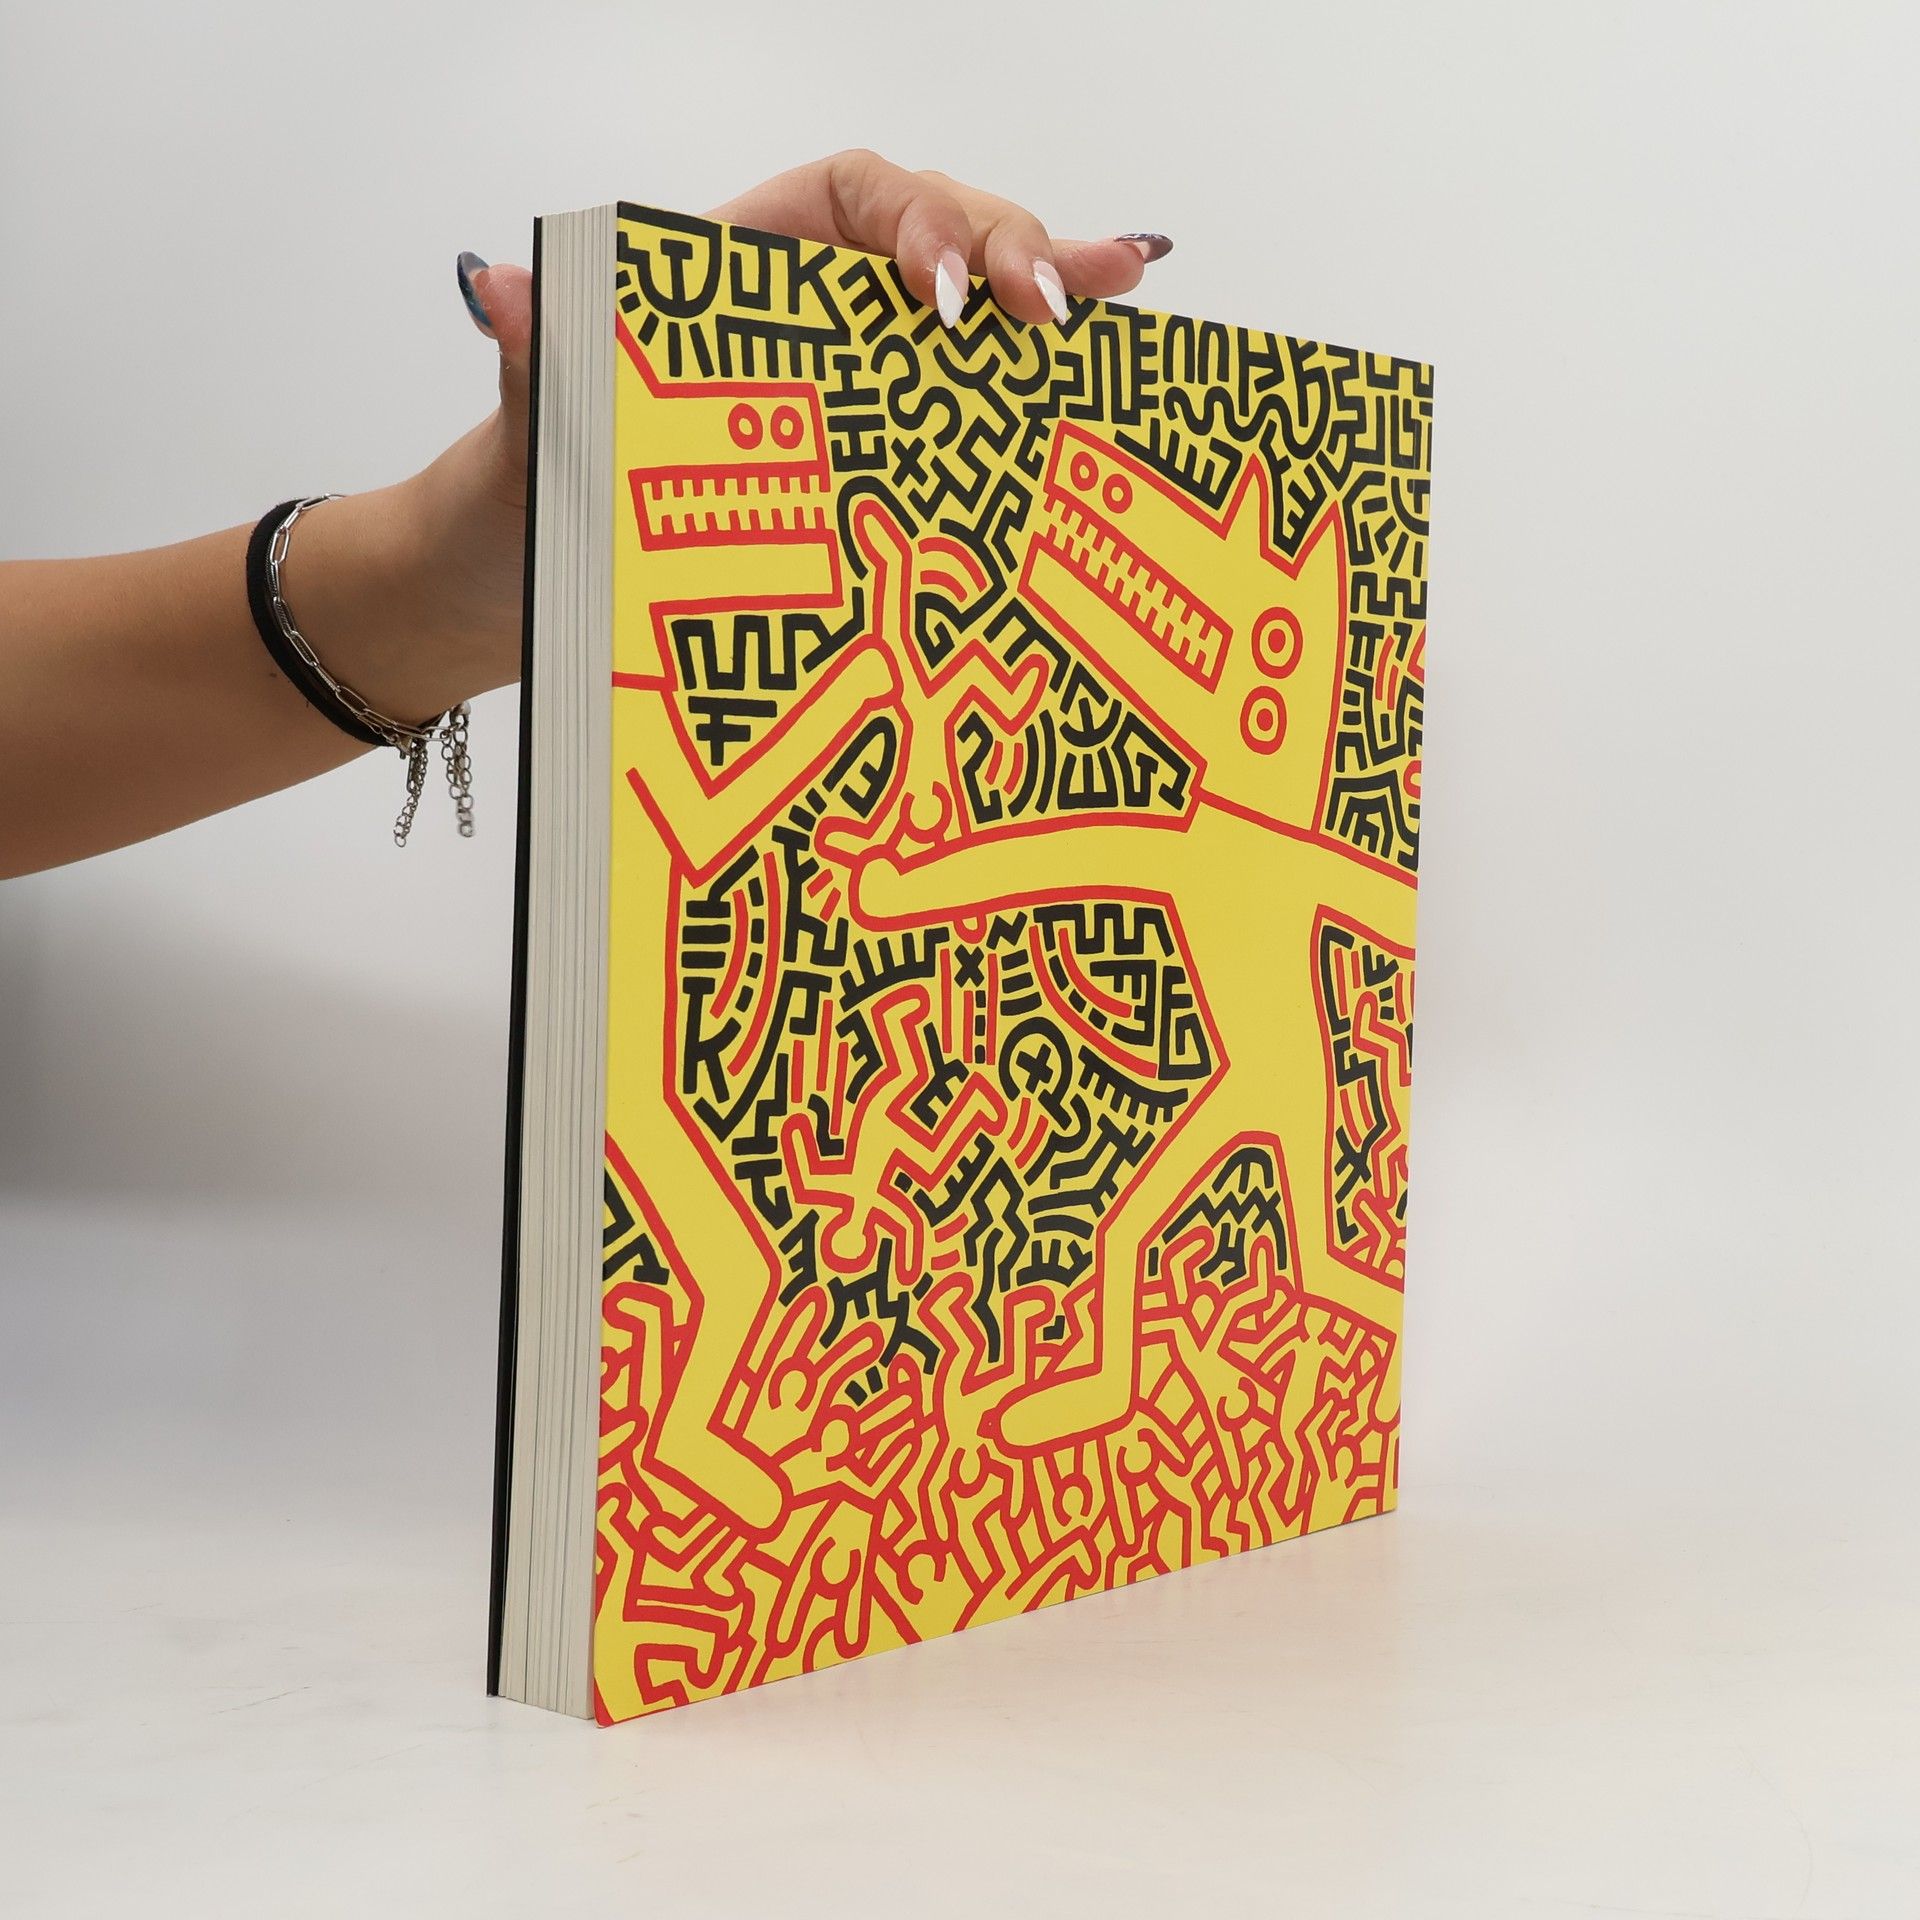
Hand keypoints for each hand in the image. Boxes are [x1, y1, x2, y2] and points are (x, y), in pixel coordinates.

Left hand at [383, 151, 1172, 712]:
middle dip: (1011, 252)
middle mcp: (811, 313)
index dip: (916, 220)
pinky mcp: (881, 463)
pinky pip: (968, 409)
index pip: (853, 197)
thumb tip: (497, 286)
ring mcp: (856, 386)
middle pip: (940, 240)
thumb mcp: (532, 430)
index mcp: (741, 273)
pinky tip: (1106, 366)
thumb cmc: (530, 500)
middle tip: (1054, 307)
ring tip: (1122, 289)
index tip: (943, 290)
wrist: (525, 594)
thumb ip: (540, 354)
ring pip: (973, 318)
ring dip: (1053, 296)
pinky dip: (1040, 383)